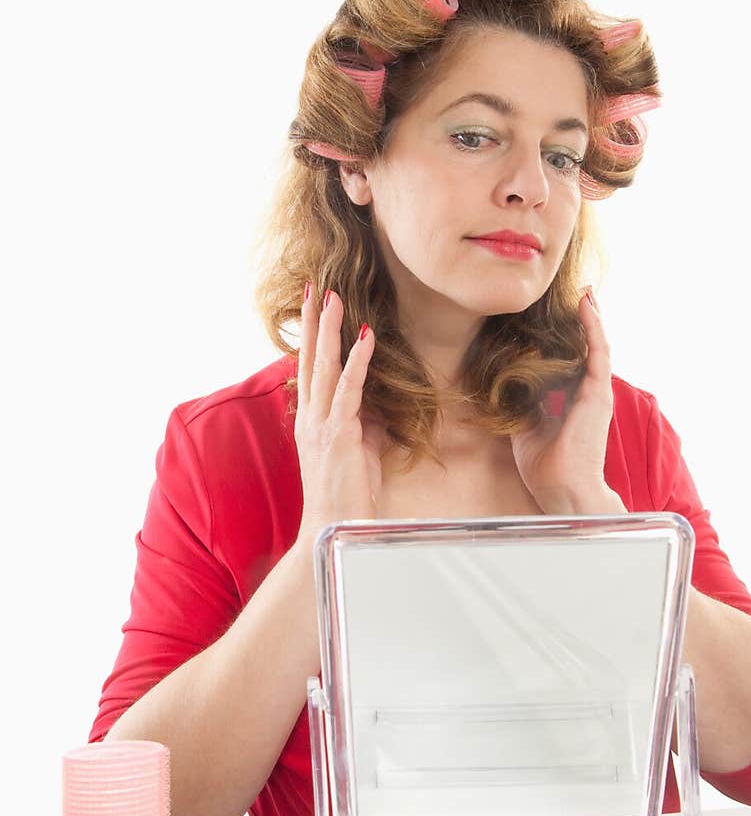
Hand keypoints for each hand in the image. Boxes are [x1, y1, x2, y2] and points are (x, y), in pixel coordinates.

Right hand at [294, 286, 388, 546]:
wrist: (332, 529)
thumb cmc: (347, 494)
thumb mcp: (358, 449)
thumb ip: (362, 421)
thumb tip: (376, 399)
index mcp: (312, 419)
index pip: (310, 367)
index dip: (311, 335)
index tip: (313, 304)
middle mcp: (310, 416)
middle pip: (310, 358)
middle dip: (312, 321)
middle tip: (315, 286)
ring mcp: (321, 424)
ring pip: (324, 366)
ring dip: (330, 329)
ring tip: (334, 297)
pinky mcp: (339, 435)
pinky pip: (349, 390)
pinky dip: (358, 361)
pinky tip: (365, 336)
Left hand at [510, 289, 622, 514]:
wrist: (562, 488)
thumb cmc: (546, 465)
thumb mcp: (527, 426)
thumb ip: (523, 402)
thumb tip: (506, 383)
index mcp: (574, 402)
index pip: (572, 363)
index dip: (566, 339)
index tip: (555, 318)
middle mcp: (589, 394)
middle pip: (586, 350)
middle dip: (582, 323)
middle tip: (576, 295)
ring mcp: (596, 393)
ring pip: (596, 345)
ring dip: (591, 317)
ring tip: (584, 292)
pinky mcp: (598, 394)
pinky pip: (598, 352)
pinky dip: (593, 326)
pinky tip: (587, 304)